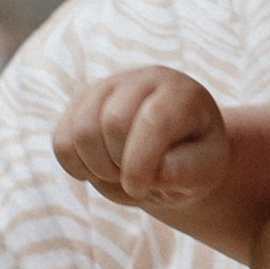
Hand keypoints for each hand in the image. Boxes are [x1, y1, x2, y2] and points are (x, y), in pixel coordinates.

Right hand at [56, 67, 231, 209]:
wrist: (172, 147)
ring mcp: (107, 86)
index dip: (142, 161)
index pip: (154, 120)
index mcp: (181, 93)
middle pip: (112, 124)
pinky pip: (62, 142)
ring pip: (81, 132)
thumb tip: (154, 172)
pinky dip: (77, 167)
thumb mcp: (208, 169)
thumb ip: (189, 171)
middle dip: (121, 166)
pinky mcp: (80, 103)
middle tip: (137, 183)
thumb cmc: (193, 159)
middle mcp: (142, 80)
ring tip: (121, 175)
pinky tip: (101, 170)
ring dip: (98, 169)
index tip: (141, 188)